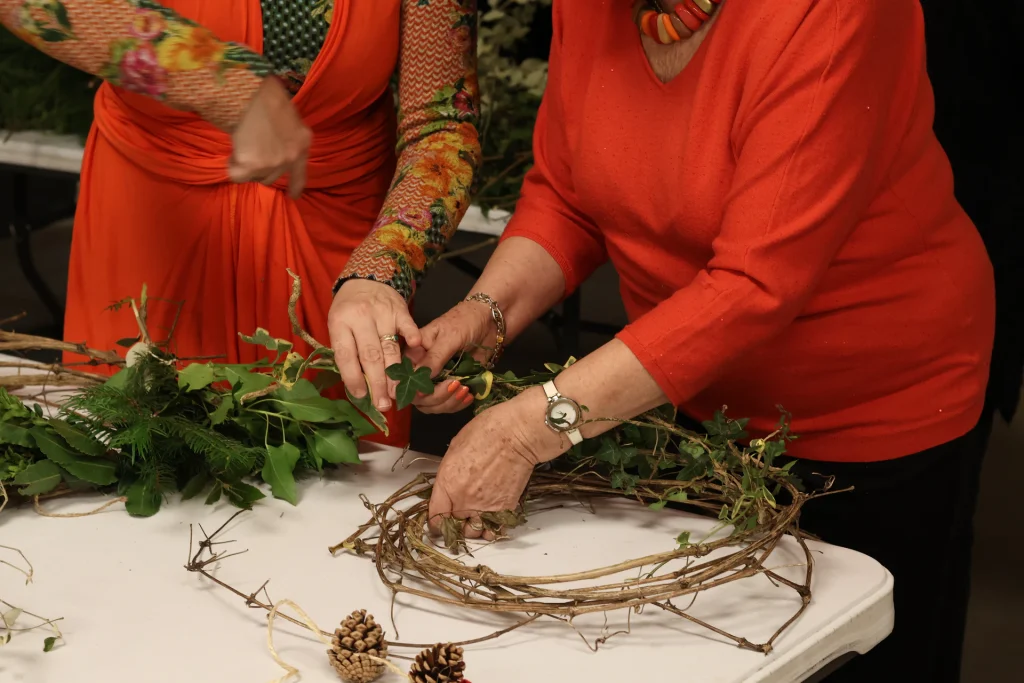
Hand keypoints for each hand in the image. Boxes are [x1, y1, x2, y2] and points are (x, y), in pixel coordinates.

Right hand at [228, 77, 310, 198]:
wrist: (251, 92)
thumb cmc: (269, 97)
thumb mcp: (291, 118)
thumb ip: (289, 138)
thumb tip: (278, 148)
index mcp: (302, 144)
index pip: (300, 175)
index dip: (295, 187)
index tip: (292, 196)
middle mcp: (290, 158)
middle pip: (272, 177)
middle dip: (261, 168)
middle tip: (252, 149)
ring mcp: (271, 163)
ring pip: (255, 176)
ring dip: (248, 166)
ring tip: (244, 144)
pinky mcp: (251, 165)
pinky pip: (237, 175)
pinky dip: (233, 166)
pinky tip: (235, 150)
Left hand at [328, 279, 420, 410]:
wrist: (366, 278)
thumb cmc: (349, 310)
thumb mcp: (339, 326)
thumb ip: (348, 351)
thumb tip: (361, 386)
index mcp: (339, 323)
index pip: (346, 355)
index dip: (353, 378)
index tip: (361, 396)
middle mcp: (360, 317)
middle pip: (370, 355)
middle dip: (377, 383)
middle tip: (383, 404)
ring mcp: (382, 312)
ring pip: (390, 346)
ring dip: (395, 373)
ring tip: (397, 393)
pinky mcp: (400, 309)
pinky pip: (408, 325)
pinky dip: (412, 338)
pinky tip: (417, 350)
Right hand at [408, 300, 497, 413]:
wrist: (488, 321)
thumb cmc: (464, 321)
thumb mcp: (448, 338)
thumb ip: (433, 359)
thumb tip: (418, 387)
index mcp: (414, 354)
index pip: (404, 379)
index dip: (413, 390)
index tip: (427, 392)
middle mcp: (422, 370)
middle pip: (418, 397)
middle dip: (436, 397)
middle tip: (454, 384)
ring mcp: (437, 380)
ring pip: (433, 404)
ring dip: (449, 402)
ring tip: (464, 389)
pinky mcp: (452, 385)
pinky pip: (448, 404)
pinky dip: (458, 404)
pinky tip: (469, 395)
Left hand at [428, 390, 563, 539]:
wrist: (518, 435)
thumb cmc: (488, 432)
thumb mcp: (455, 448)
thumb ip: (448, 473)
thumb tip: (448, 484)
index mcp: (447, 484)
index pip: (435, 518)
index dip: (436, 520)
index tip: (439, 518)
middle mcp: (464, 501)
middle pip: (453, 527)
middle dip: (455, 521)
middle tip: (460, 511)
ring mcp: (485, 508)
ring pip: (473, 533)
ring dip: (472, 526)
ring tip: (476, 515)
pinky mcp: (505, 509)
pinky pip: (493, 530)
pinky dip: (491, 528)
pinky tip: (490, 517)